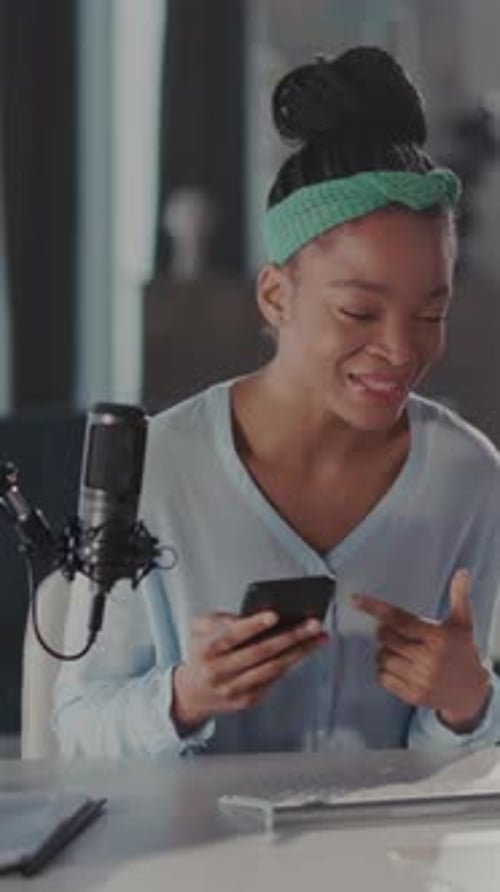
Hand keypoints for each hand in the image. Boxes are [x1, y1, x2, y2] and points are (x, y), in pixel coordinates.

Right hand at [172, 610, 326, 733]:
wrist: (191, 694)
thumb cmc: (201, 653)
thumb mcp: (199, 629)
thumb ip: (220, 618)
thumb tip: (252, 614)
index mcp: (206, 650)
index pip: (232, 636)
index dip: (253, 625)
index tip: (275, 615)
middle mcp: (220, 672)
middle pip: (260, 652)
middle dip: (290, 636)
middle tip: (313, 624)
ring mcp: (235, 689)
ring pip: (273, 668)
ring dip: (299, 651)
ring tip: (318, 637)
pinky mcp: (248, 700)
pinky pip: (274, 679)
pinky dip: (291, 663)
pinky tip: (305, 650)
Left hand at [352, 568, 490, 732]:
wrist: (472, 691)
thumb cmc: (463, 651)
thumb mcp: (463, 624)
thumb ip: (459, 596)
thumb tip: (462, 572)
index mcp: (437, 637)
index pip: (399, 618)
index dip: (376, 607)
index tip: (356, 599)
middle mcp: (428, 658)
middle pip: (386, 637)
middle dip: (385, 632)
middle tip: (397, 632)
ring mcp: (420, 678)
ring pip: (382, 657)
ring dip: (385, 651)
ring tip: (401, 651)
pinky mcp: (413, 695)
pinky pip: (383, 677)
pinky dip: (385, 670)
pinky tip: (399, 667)